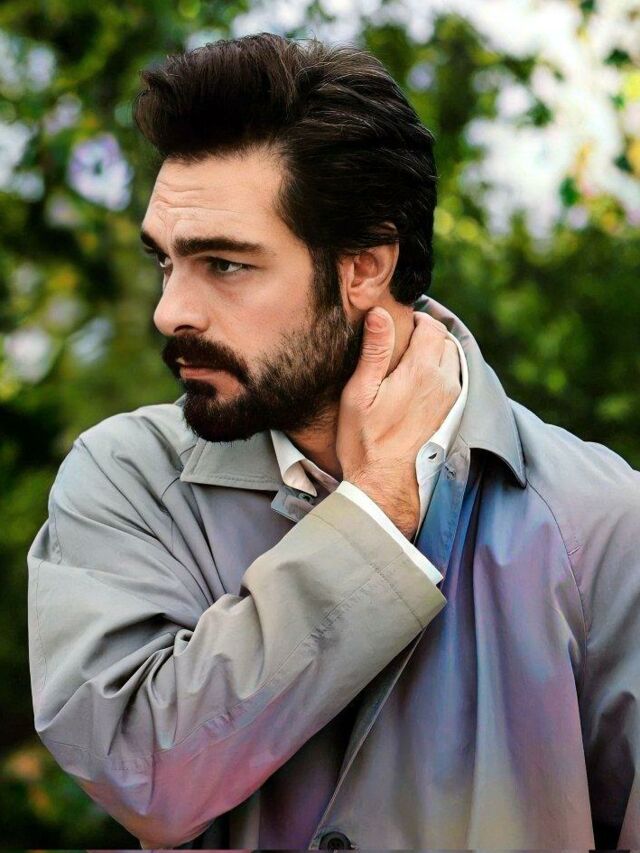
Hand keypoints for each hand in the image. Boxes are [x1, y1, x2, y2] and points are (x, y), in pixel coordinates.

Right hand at [336, 306, 460, 539]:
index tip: (399, 323)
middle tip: (403, 339)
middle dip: (428, 334)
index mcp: (422, 371)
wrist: (386, 486)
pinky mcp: (452, 416)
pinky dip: (441, 373)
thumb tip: (379, 313)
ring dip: (436, 353)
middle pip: (445, 341)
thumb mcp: (359, 393)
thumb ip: (374, 351)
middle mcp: (444, 382)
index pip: (431, 327)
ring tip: (410, 359)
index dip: (416, 319)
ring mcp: (452, 400)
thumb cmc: (365, 442)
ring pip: (452, 361)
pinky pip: (454, 382)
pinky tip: (420, 383)